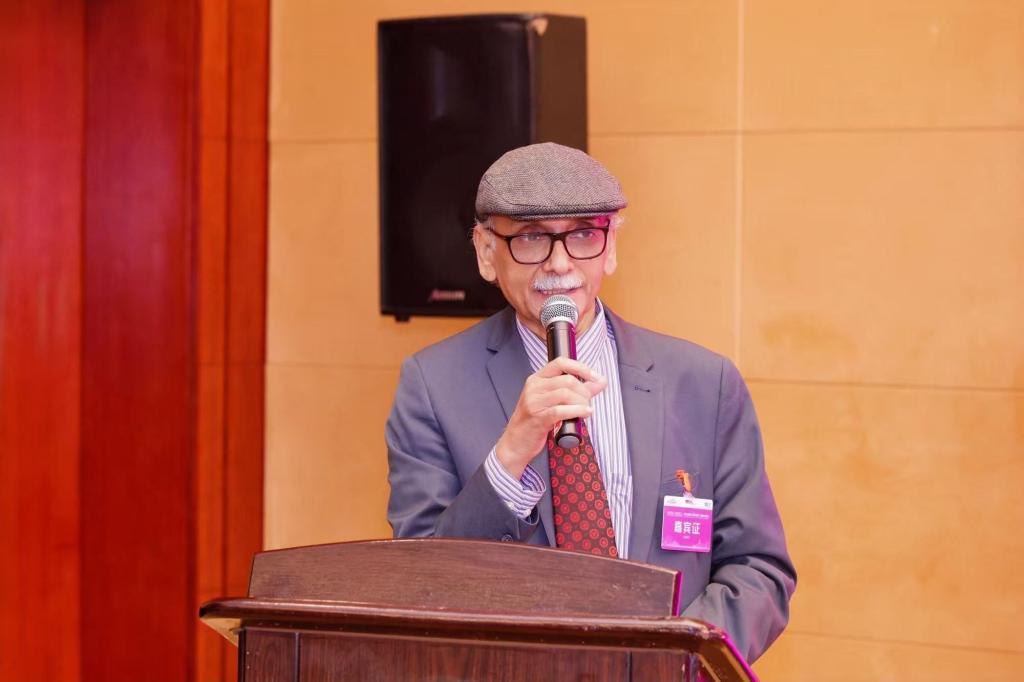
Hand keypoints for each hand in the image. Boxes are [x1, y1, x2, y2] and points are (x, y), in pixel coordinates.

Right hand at [495, 357, 606, 477]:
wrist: (515, 443)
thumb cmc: (535, 421)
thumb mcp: (553, 402)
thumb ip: (578, 390)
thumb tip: (601, 381)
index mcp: (537, 379)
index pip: (560, 363)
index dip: (581, 367)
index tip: (595, 377)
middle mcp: (534, 387)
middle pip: (567, 380)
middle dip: (584, 391)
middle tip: (589, 402)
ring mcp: (534, 402)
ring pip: (565, 394)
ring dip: (582, 402)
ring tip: (586, 410)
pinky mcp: (537, 418)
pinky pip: (561, 411)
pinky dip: (577, 411)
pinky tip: (585, 414)